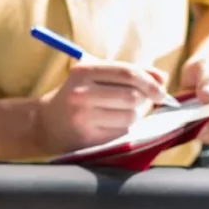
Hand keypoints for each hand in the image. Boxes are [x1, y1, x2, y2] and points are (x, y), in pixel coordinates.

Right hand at [38, 60, 170, 151]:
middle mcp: (82, 93)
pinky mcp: (88, 137)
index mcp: (84, 71)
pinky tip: (110, 124)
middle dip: (146, 99)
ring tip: (122, 112)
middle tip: (146, 101)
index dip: (150, 81)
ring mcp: (83, 117)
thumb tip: (162, 78)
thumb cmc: (78, 94)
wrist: (46, 122)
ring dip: (135, 115)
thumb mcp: (96, 75)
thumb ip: (130, 73)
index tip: (161, 89)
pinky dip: (123, 128)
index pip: (127, 73)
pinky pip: (121, 132)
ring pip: (130, 117)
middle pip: (132, 96)